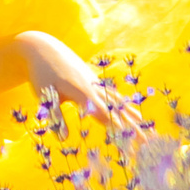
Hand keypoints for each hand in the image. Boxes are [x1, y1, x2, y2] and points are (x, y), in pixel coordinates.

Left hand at [15, 32, 148, 136]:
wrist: (42, 47)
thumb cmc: (41, 73)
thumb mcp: (45, 97)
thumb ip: (56, 118)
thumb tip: (63, 139)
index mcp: (82, 92)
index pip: (103, 113)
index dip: (115, 127)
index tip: (127, 141)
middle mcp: (93, 86)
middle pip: (117, 109)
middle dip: (132, 127)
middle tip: (147, 142)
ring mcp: (95, 82)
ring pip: (119, 102)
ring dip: (133, 118)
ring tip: (147, 131)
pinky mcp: (94, 80)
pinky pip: (114, 95)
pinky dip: (125, 106)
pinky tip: (133, 113)